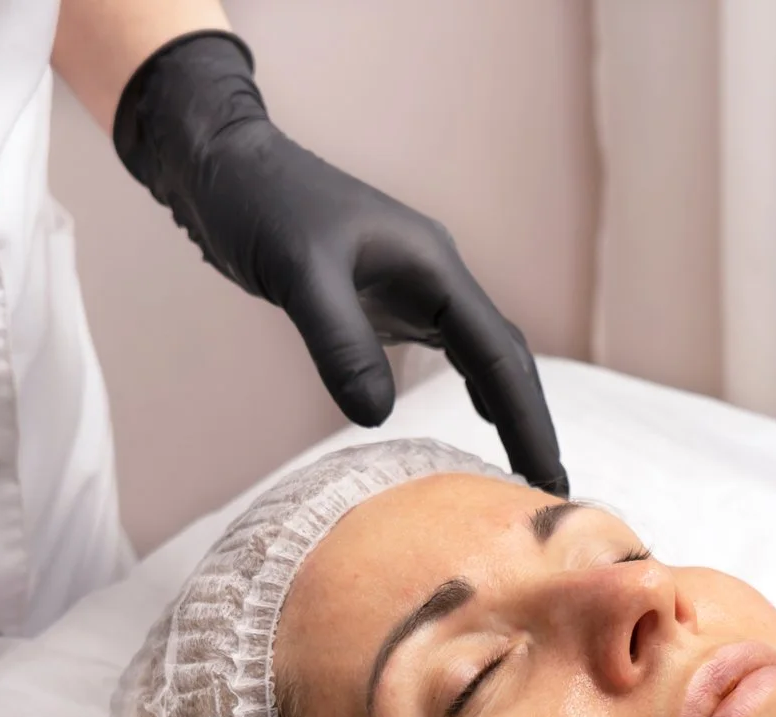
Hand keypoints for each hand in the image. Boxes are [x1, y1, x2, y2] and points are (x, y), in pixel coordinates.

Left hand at [114, 31, 568, 495]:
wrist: (225, 166)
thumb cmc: (261, 204)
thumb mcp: (299, 272)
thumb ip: (339, 341)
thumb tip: (379, 417)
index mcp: (435, 269)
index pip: (500, 357)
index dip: (528, 421)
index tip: (548, 480)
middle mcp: (436, 280)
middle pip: (505, 360)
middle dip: (531, 424)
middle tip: (550, 491)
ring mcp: (412, 290)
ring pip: (480, 358)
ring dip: (507, 410)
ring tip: (524, 469)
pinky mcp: (383, 301)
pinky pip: (445, 354)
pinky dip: (470, 390)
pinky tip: (474, 418)